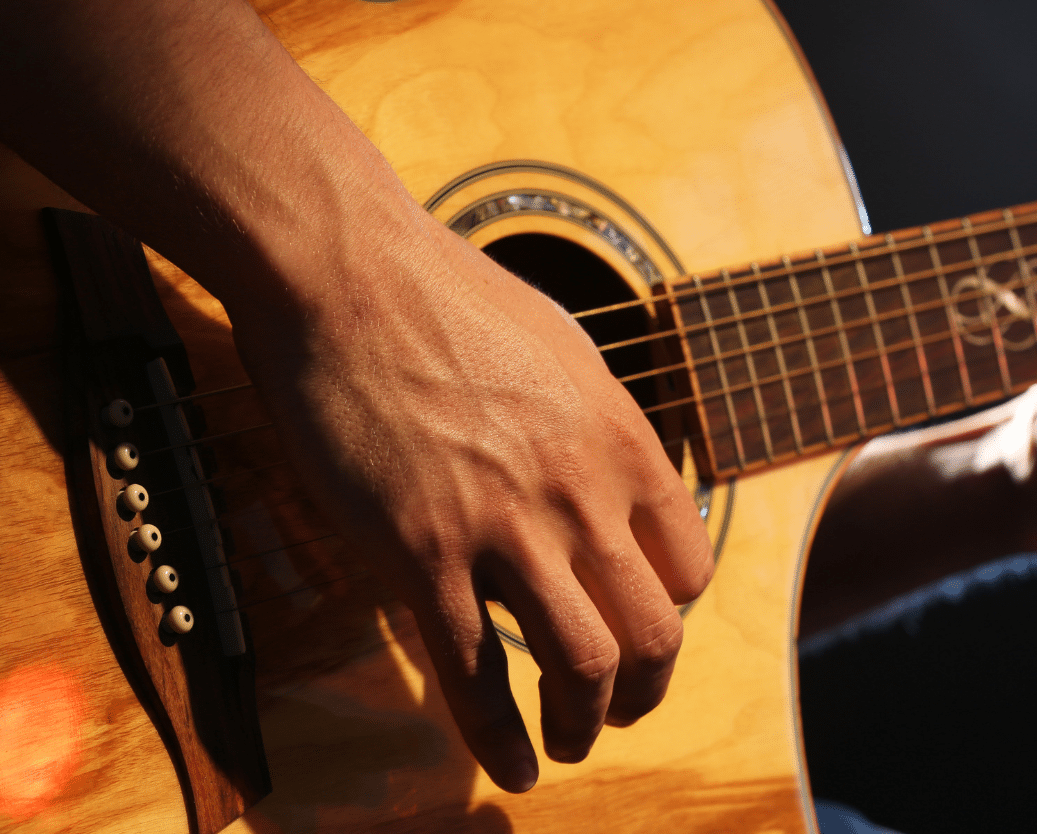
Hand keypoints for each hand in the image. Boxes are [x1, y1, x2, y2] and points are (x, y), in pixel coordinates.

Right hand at [228, 212, 713, 793]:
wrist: (346, 268)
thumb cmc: (443, 295)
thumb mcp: (560, 349)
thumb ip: (593, 421)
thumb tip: (605, 465)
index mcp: (622, 441)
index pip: (689, 565)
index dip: (673, 614)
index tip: (642, 626)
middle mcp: (581, 492)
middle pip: (653, 632)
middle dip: (646, 691)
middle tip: (621, 711)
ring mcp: (504, 527)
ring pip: (580, 666)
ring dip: (585, 725)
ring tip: (569, 745)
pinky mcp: (420, 552)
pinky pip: (475, 677)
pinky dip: (500, 740)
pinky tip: (512, 768)